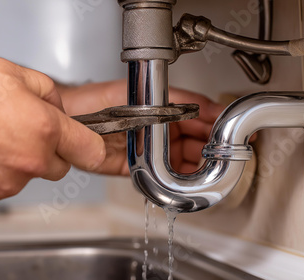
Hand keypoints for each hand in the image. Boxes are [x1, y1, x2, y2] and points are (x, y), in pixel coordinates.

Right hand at [0, 56, 104, 215]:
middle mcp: (27, 165)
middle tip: (12, 132)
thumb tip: (55, 105)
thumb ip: (44, 90)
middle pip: (53, 167)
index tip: (87, 147)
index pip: (89, 150)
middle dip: (42, 153)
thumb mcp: (7, 71)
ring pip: (17, 179)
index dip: (89, 146)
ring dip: (6, 165)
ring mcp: (0, 189)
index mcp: (42, 131)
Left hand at [58, 80, 224, 174]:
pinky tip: (186, 182)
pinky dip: (174, 182)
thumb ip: (171, 98)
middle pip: (194, 140)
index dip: (216, 122)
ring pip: (181, 161)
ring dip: (196, 167)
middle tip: (223, 154)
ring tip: (209, 169)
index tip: (233, 128)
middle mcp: (158, 130)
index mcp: (161, 109)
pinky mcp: (136, 168)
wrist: (71, 120)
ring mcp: (149, 150)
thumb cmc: (96, 101)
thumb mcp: (137, 92)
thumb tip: (201, 104)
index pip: (197, 115)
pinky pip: (161, 178)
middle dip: (211, 147)